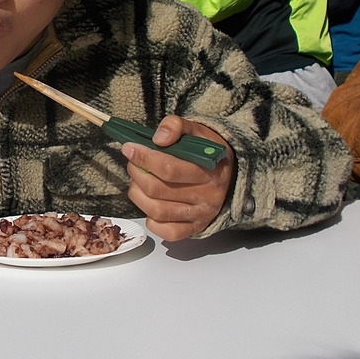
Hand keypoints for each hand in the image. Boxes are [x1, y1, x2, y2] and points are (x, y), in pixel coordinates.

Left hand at [122, 116, 234, 239]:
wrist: (230, 174)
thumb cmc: (205, 152)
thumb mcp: (195, 131)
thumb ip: (176, 126)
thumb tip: (158, 139)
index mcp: (208, 170)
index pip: (169, 168)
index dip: (144, 158)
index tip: (129, 149)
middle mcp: (206, 196)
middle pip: (158, 190)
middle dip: (137, 174)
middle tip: (132, 164)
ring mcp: (200, 215)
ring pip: (157, 211)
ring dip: (138, 195)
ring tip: (136, 182)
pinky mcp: (195, 228)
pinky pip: (167, 233)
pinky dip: (151, 220)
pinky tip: (149, 204)